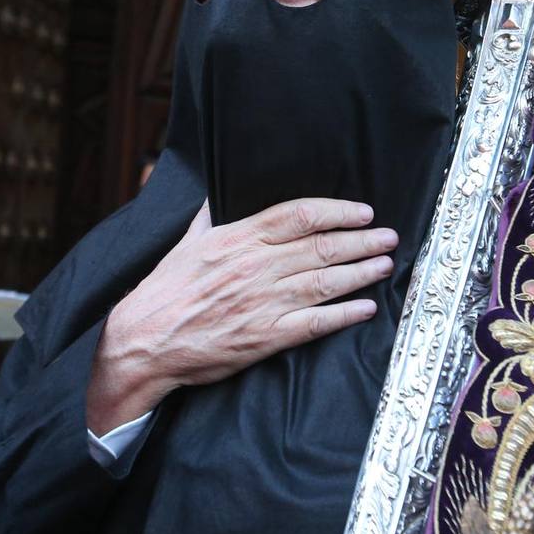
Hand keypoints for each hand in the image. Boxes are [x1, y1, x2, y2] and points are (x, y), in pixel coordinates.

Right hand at [85, 198, 397, 433]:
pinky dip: (344, 314)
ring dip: (362, 272)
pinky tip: (365, 307)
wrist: (144, 340)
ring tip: (384, 265)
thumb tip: (215, 194)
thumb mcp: (186, 243)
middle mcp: (255, 266)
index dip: (337, 211)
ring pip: (325, 281)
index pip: (299, 215)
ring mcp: (263, 302)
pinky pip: (315, 323)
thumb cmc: (164, 291)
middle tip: (388, 236)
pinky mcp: (265, 337)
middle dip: (362, 240)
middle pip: (322, 246)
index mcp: (238, 238)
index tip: (362, 212)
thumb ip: (207, 217)